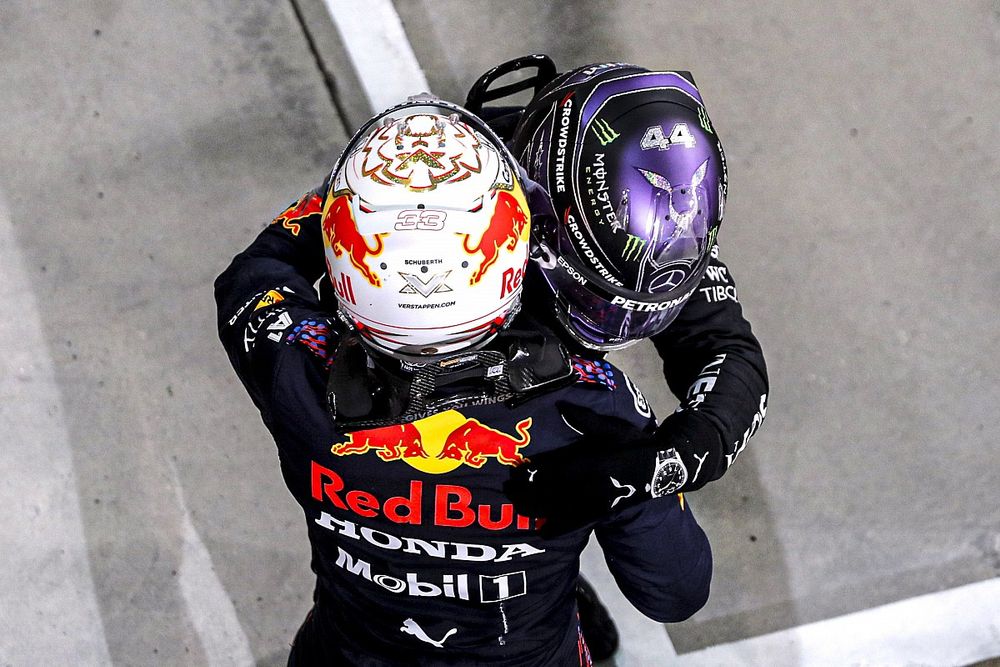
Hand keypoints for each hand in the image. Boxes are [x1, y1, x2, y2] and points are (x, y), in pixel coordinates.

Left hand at [504, 402, 721, 536]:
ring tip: (518, 507)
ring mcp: (597, 502)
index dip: (534, 473)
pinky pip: (578, 524)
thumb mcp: (612, 427)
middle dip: (528, 492)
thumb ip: (584, 419)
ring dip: (537, 509)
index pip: (555, 470)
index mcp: (591, 462)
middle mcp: (591, 486)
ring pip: (560, 510)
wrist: (663, 468)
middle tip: (508, 490)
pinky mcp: (603, 513)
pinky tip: (543, 531)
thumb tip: (560, 405)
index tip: (516, 471)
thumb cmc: (634, 443)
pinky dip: (559, 528)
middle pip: (552, 493)